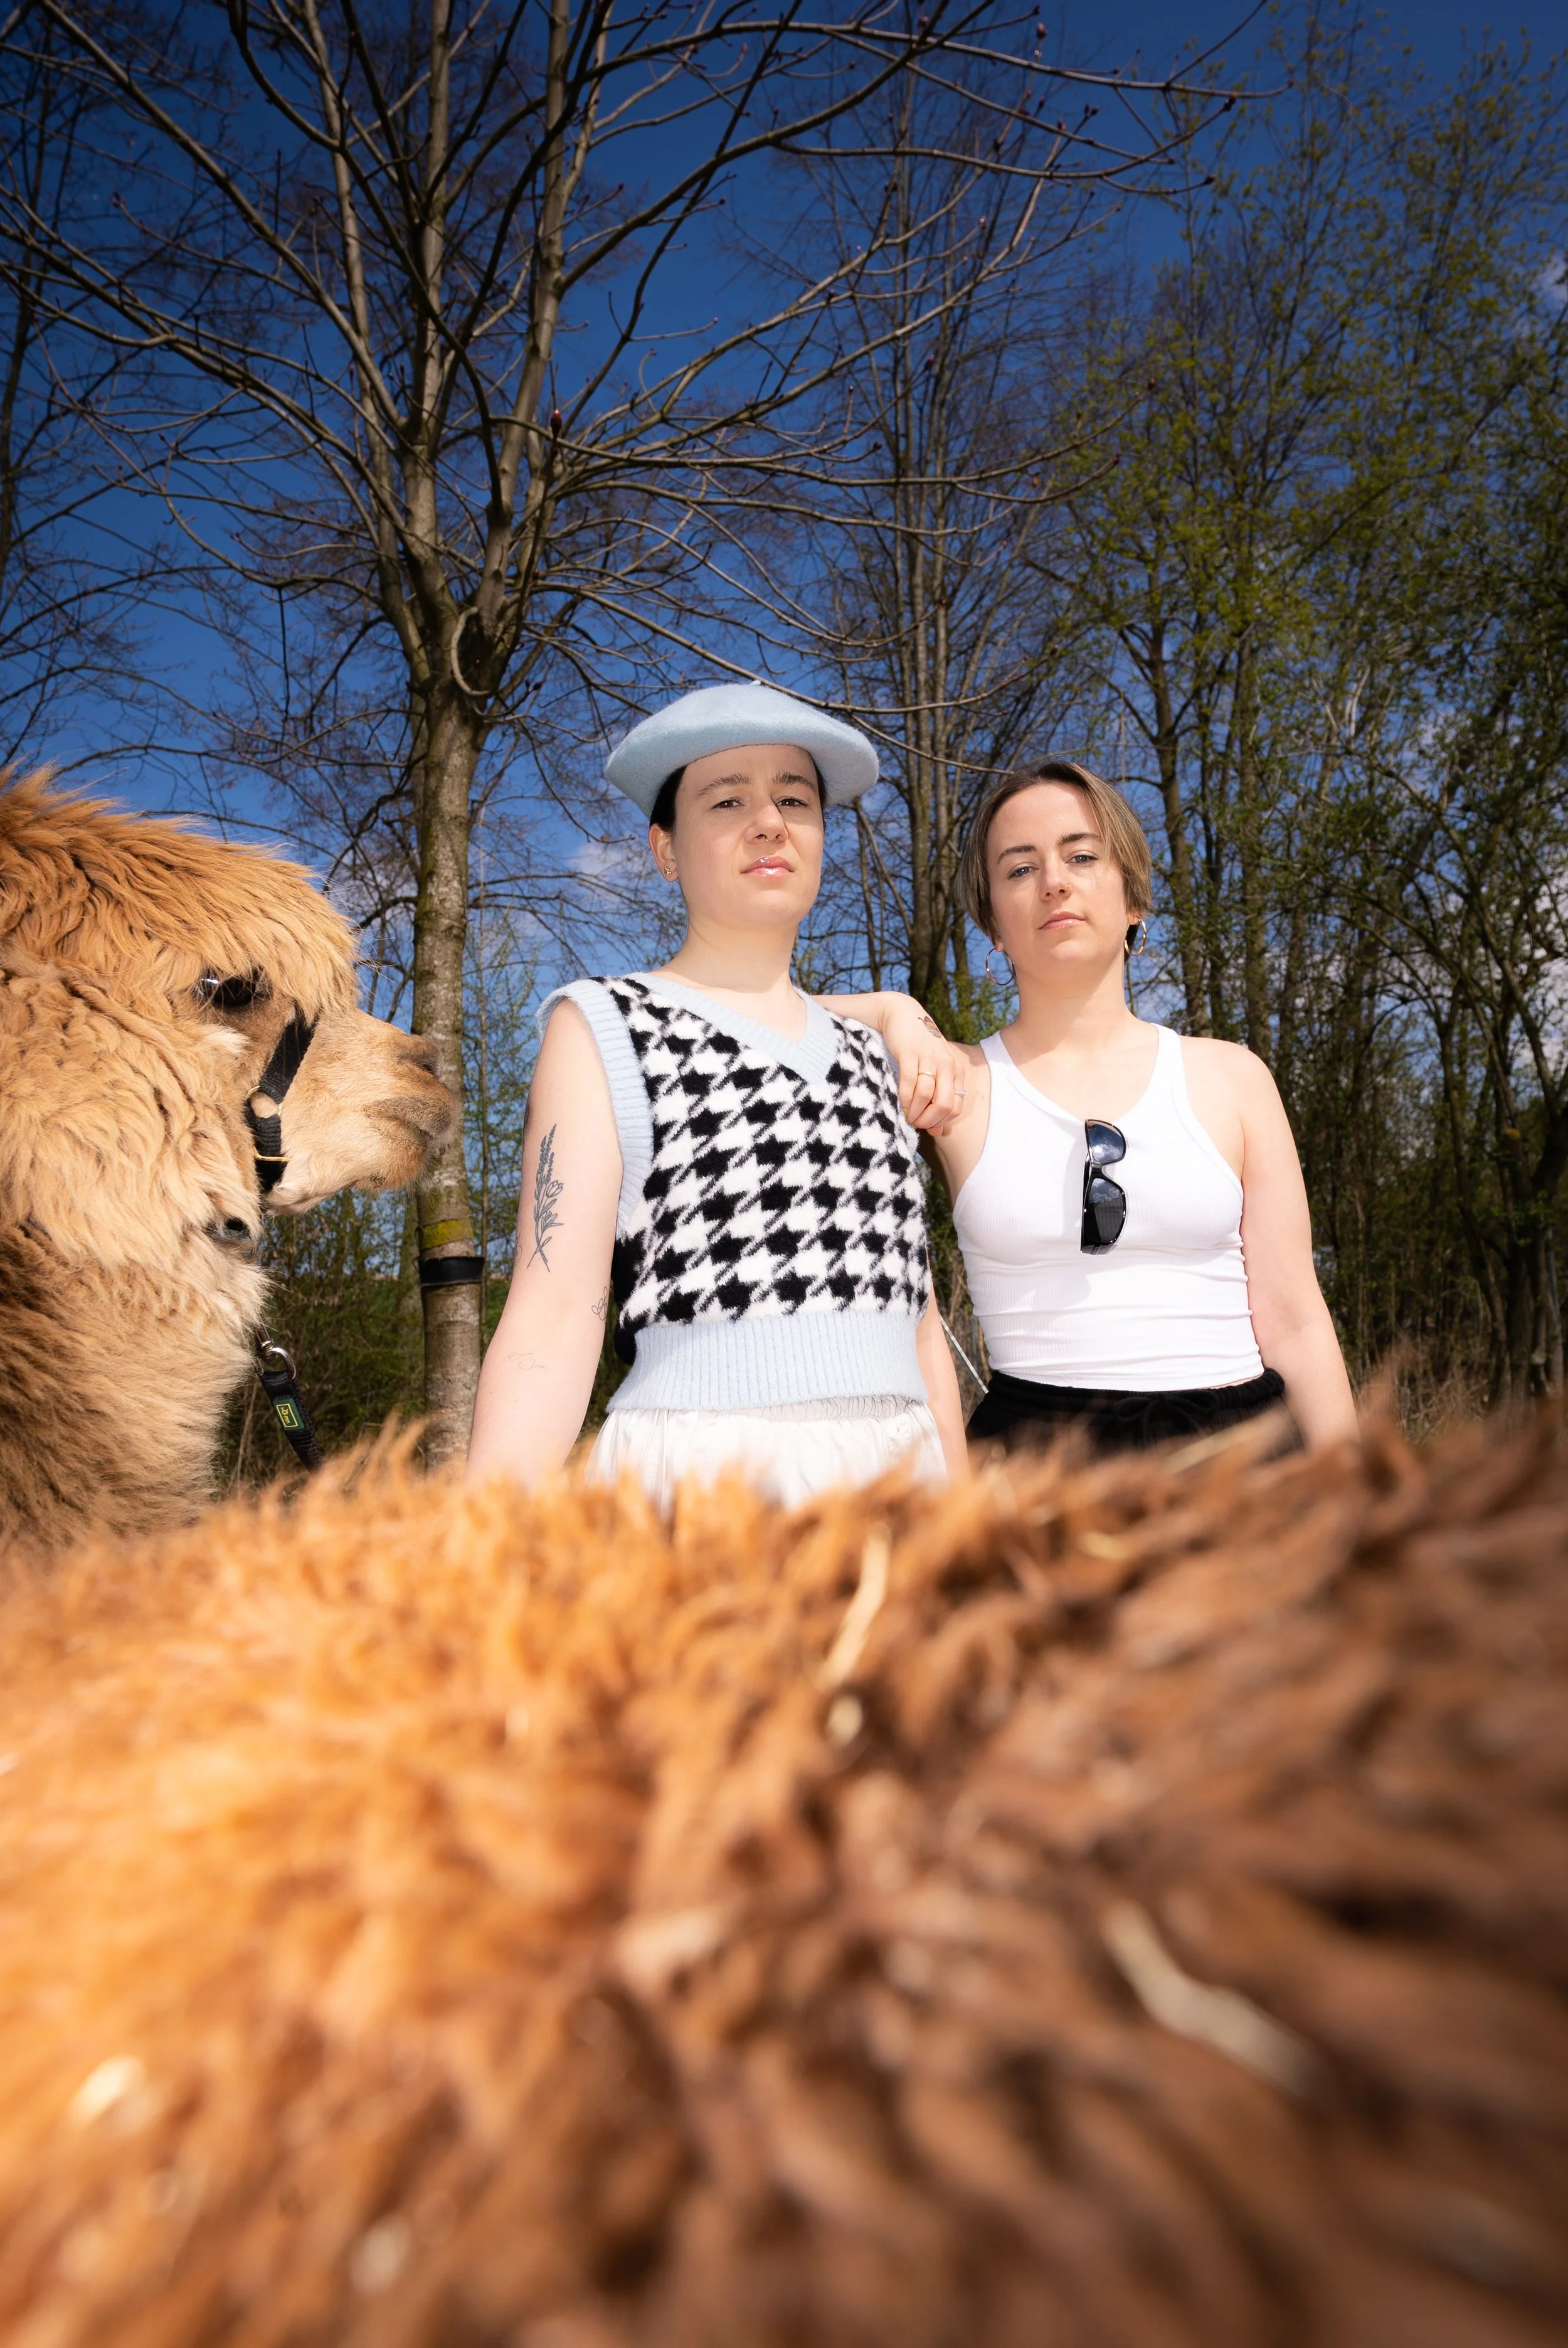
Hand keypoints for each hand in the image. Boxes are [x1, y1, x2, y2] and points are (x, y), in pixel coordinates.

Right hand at [876, 994, 966, 1133]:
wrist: (903, 1015)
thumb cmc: (919, 1048)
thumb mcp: (934, 1071)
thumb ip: (938, 1098)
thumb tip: (938, 1132)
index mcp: (955, 1071)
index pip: (956, 1107)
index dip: (940, 1122)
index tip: (926, 1126)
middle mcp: (947, 1065)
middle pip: (944, 1105)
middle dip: (928, 1120)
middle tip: (915, 1124)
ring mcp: (929, 1059)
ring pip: (927, 1096)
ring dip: (915, 1112)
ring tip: (906, 1116)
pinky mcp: (910, 1054)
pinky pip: (910, 1083)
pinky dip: (905, 1098)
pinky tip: (900, 1103)